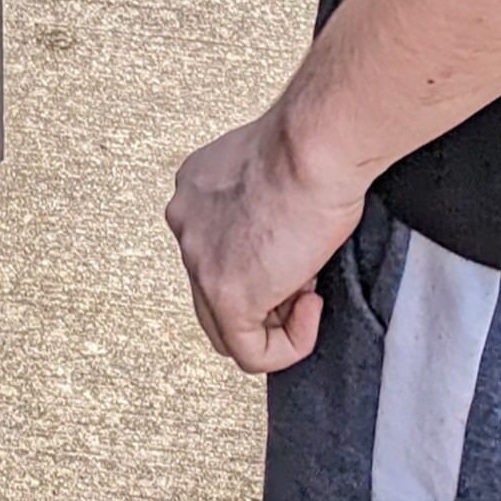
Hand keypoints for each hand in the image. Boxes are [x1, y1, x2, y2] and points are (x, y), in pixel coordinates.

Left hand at [167, 104, 365, 373]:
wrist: (315, 146)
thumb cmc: (312, 148)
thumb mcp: (273, 174)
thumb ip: (261, 211)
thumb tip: (281, 252)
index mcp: (195, 191)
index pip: (215, 253)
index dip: (263, 265)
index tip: (297, 250)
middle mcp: (185, 223)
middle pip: (214, 294)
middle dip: (265, 298)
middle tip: (306, 277)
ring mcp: (199, 261)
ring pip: (227, 330)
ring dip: (277, 322)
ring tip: (312, 289)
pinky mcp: (225, 295)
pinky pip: (252, 354)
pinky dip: (289, 345)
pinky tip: (313, 309)